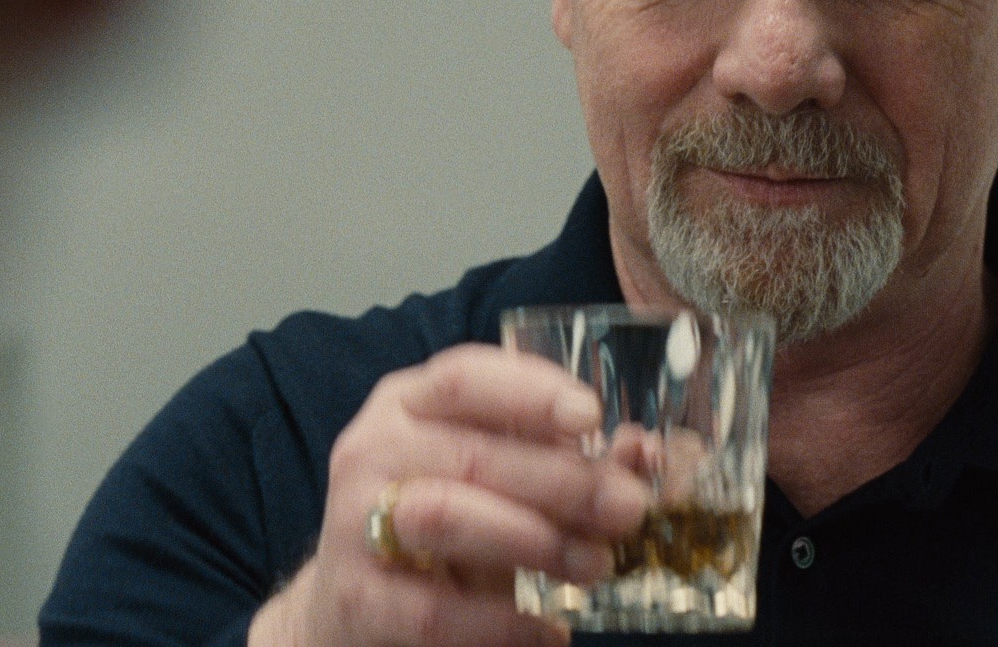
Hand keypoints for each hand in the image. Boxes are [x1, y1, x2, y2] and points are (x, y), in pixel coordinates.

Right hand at [249, 344, 650, 646]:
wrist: (359, 606)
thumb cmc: (449, 524)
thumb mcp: (504, 481)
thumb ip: (569, 461)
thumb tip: (643, 455)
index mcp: (410, 403)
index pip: (465, 377)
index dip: (529, 392)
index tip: (590, 415)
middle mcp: (373, 450)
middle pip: (471, 453)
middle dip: (562, 481)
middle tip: (628, 508)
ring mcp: (354, 523)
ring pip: (445, 516)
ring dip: (533, 539)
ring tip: (596, 565)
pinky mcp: (355, 598)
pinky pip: (432, 610)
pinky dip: (501, 623)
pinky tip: (551, 631)